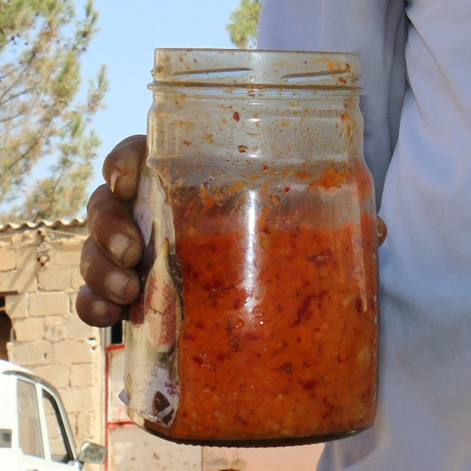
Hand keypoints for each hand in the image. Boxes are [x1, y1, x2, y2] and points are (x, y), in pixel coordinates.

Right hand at [74, 134, 390, 327]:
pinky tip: (109, 317)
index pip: (137, 153)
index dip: (123, 160)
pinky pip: (92, 295)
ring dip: (97, 266)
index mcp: (182, 177)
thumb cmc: (279, 236)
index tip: (131, 176)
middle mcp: (150, 210)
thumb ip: (333, 218)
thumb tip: (380, 229)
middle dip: (107, 223)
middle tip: (132, 248)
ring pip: (93, 247)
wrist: (266, 292)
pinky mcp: (129, 295)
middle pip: (106, 202)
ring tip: (126, 290)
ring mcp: (134, 253)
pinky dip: (91, 304)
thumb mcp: (304, 224)